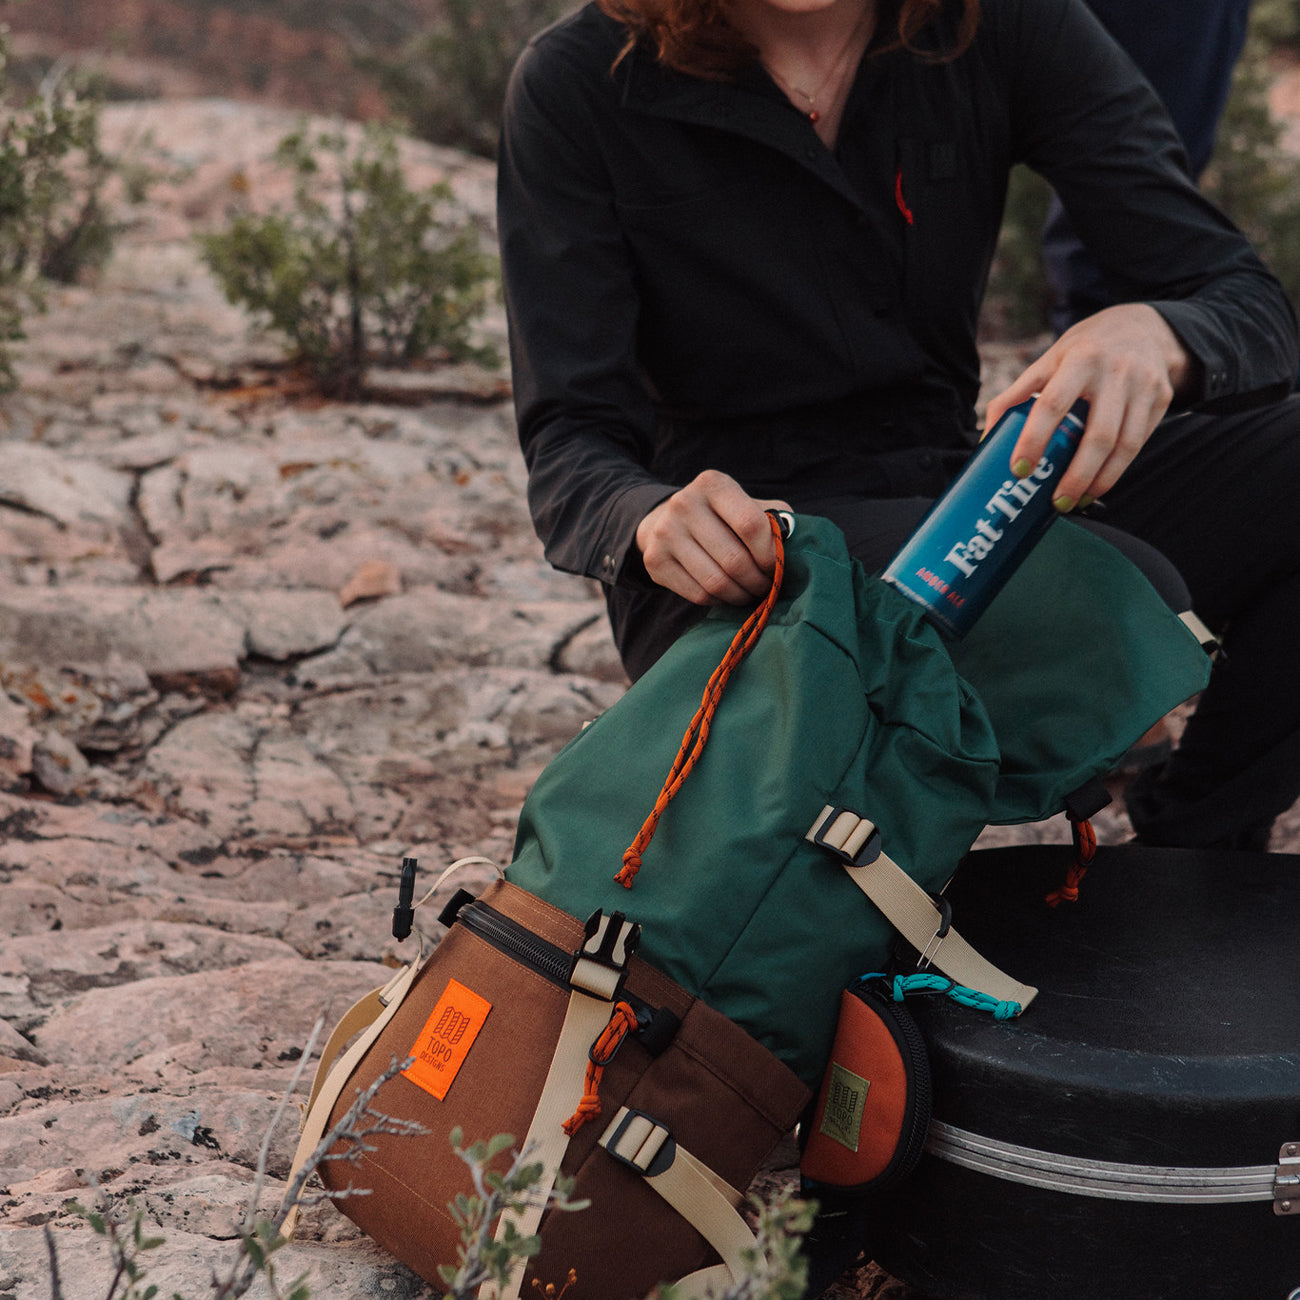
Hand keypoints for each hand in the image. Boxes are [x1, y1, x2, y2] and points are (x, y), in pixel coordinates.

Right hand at [635, 469, 790, 604]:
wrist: (664, 519)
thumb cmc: (721, 516)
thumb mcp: (747, 504)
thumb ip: (774, 520)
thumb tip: (797, 548)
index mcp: (713, 483)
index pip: (751, 525)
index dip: (770, 554)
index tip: (777, 567)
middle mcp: (684, 503)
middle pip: (734, 560)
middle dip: (758, 581)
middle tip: (767, 587)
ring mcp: (665, 533)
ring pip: (716, 583)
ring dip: (741, 595)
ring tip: (750, 593)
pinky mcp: (654, 561)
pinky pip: (698, 595)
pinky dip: (719, 601)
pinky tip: (727, 594)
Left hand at [983, 304, 1194, 509]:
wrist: (1142, 327)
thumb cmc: (1083, 351)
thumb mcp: (1049, 360)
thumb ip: (1016, 395)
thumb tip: (986, 439)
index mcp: (1079, 359)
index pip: (1053, 405)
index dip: (1034, 440)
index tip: (1019, 470)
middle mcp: (1116, 372)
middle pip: (1098, 436)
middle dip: (1076, 476)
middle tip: (1056, 503)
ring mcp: (1144, 387)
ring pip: (1124, 446)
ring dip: (1099, 481)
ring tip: (1077, 501)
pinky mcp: (1162, 400)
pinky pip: (1138, 444)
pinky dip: (1117, 470)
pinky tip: (1097, 485)